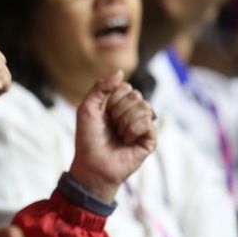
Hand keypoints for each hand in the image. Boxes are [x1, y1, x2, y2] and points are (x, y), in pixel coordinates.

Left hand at [70, 70, 156, 201]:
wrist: (92, 164)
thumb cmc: (87, 138)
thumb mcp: (87, 108)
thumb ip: (100, 87)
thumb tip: (120, 71)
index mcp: (119, 104)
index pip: (125, 87)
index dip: (111, 99)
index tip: (103, 114)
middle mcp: (133, 113)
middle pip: (136, 95)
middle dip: (118, 110)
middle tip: (111, 127)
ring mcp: (143, 126)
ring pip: (144, 107)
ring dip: (125, 121)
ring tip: (118, 134)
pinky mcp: (150, 139)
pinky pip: (148, 122)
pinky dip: (133, 130)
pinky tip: (127, 140)